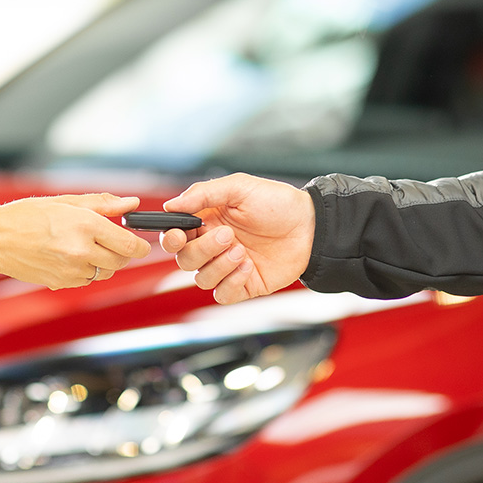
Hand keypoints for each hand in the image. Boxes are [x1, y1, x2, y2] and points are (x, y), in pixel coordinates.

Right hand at [0, 193, 151, 289]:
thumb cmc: (26, 216)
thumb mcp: (66, 201)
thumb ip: (103, 204)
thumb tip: (131, 203)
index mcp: (86, 226)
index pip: (130, 244)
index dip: (140, 244)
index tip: (138, 241)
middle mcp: (82, 251)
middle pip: (122, 261)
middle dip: (122, 252)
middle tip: (110, 240)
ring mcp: (72, 271)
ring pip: (105, 272)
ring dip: (104, 262)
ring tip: (83, 245)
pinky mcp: (63, 283)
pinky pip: (87, 279)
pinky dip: (85, 270)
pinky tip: (67, 256)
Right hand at [160, 173, 313, 303]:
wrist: (311, 227)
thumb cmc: (277, 203)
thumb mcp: (240, 187)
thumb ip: (203, 194)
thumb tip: (171, 206)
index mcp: (207, 222)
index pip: (175, 236)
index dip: (171, 239)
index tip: (178, 235)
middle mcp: (213, 246)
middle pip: (185, 260)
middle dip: (203, 250)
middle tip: (227, 235)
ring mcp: (228, 267)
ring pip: (201, 279)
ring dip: (218, 266)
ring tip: (242, 251)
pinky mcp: (244, 285)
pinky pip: (222, 294)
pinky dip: (231, 282)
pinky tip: (248, 266)